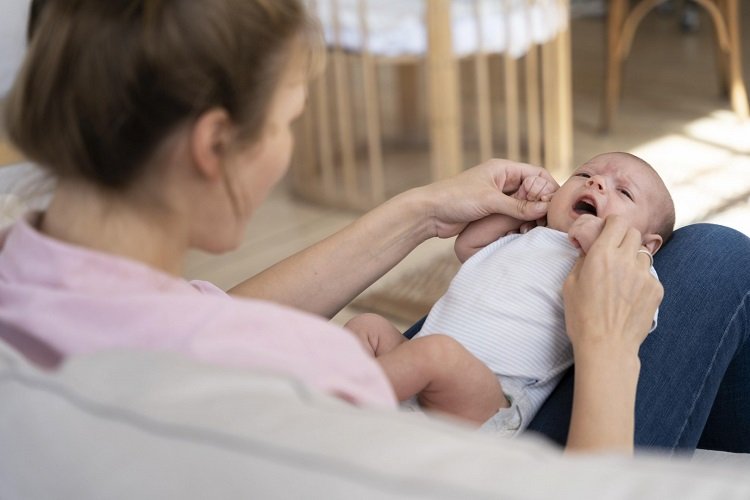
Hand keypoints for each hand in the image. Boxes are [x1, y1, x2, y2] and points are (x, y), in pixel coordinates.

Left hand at [419, 159, 558, 238]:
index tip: (555, 205)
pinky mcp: (491, 211)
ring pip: (524, 204)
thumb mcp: (489, 201)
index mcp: (503, 169)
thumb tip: (545, 208)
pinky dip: (520, 222)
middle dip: (541, 204)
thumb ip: (518, 206)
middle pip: (533, 190)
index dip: (549, 188)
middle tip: (547, 220)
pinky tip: (523, 231)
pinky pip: (513, 215)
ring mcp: (497, 196)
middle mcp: (502, 180)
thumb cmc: (455, 198)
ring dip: (531, 215)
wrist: (429, 213)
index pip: (537, 173)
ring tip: (534, 228)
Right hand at [563, 215, 662, 356]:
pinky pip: (649, 275)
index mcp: (602, 254)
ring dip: (632, 259)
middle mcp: (625, 260)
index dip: (612, 223)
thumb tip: (589, 249)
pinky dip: (640, 280)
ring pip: (643, 254)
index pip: (617, 222)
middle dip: (623, 238)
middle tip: (613, 251)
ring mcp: (644, 275)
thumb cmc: (582, 317)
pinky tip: (629, 296)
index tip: (607, 230)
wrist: (607, 346)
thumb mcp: (569, 284)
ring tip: (622, 277)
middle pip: (634, 233)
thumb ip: (582, 260)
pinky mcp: (656, 290)